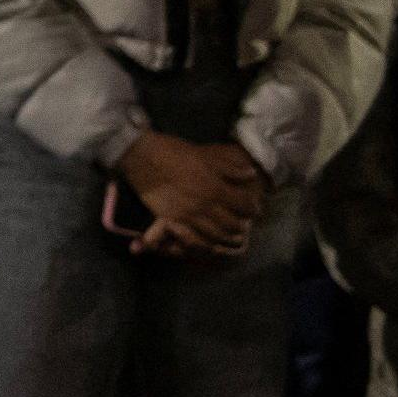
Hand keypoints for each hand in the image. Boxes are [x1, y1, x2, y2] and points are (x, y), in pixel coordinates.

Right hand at [120, 132, 263, 255]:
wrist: (142, 157)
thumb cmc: (174, 152)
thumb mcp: (205, 155)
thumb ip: (229, 168)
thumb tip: (250, 174)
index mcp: (216, 188)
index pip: (243, 204)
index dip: (252, 208)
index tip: (255, 209)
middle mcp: (205, 206)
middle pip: (231, 224)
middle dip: (241, 225)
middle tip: (244, 224)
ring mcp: (188, 216)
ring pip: (214, 234)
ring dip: (225, 237)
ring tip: (231, 236)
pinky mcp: (171, 220)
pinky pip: (192, 238)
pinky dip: (203, 243)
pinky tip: (209, 243)